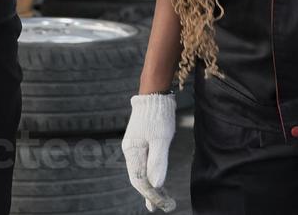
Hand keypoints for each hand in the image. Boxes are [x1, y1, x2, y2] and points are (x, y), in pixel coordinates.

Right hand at [122, 93, 176, 211]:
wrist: (154, 95)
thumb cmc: (158, 116)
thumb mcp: (161, 138)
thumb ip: (158, 161)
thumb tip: (156, 184)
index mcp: (132, 152)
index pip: (141, 181)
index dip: (153, 195)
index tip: (166, 205)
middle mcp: (130, 151)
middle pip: (139, 179)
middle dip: (152, 194)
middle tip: (167, 206)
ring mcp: (134, 147)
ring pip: (141, 172)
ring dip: (152, 187)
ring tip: (162, 200)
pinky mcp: (140, 143)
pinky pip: (143, 164)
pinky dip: (150, 175)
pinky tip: (156, 182)